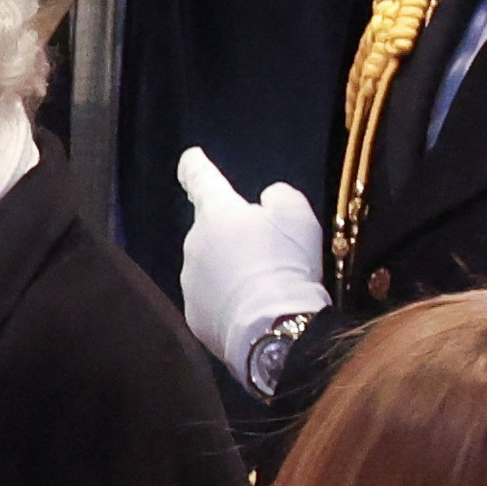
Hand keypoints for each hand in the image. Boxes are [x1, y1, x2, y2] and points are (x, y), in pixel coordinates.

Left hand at [175, 147, 328, 385]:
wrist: (274, 327)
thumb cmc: (286, 263)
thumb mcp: (296, 215)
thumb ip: (279, 197)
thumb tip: (266, 202)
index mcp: (217, 213)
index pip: (202, 179)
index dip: (196, 166)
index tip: (190, 158)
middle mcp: (194, 244)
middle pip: (212, 232)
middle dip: (232, 237)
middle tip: (267, 253)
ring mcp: (190, 283)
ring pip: (211, 268)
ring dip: (230, 271)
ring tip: (264, 287)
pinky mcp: (194, 317)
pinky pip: (212, 301)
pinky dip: (227, 301)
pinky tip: (251, 310)